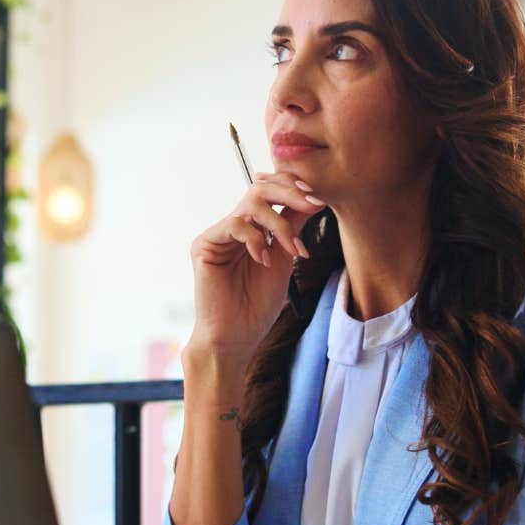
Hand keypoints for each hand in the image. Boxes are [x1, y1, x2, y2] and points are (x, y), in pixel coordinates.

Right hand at [187, 172, 326, 366]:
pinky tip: (264, 260)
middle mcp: (233, 226)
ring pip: (251, 203)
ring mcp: (218, 234)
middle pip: (259, 188)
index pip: (270, 192)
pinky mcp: (204, 245)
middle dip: (290, 194)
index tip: (319, 201)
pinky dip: (256, 239)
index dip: (294, 190)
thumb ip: (292, 228)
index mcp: (251, 228)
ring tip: (292, 249)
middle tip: (314, 205)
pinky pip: (234, 225)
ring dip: (279, 223)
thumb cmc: (258, 304)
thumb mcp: (284, 259)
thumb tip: (313, 199)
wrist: (237, 336)